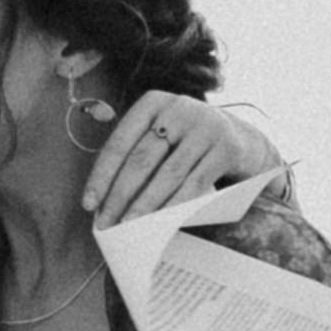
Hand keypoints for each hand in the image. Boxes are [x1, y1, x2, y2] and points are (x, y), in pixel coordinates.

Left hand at [83, 94, 279, 224]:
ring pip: (168, 174)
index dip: (102, 175)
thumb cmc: (187, 142)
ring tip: (129, 227)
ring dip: (145, 205)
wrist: (242, 138)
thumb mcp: (163, 134)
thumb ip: (137, 155)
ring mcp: (205, 126)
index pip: (120, 142)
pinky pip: (195, 184)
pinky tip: (161, 223)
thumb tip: (104, 200)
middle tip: (106, 224)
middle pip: (141, 159)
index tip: (89, 204)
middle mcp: (179, 108)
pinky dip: (175, 206)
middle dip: (120, 196)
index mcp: (154, 102)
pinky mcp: (226, 148)